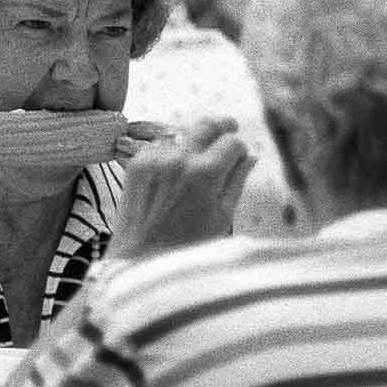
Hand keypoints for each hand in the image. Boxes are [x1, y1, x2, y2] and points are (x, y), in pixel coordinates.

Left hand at [112, 117, 253, 262]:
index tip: (241, 156)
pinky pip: (159, 146)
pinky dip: (170, 152)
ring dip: (194, 141)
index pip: (232, 142)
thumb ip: (237, 181)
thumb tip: (250, 157)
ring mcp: (154, 159)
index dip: (240, 149)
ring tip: (200, 157)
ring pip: (182, 134)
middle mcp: (179, 159)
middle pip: (206, 124)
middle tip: (230, 128)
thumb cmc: (186, 248)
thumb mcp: (222, 217)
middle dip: (222, 126)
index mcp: (206, 172)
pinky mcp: (136, 165)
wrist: (140, 261)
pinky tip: (175, 169)